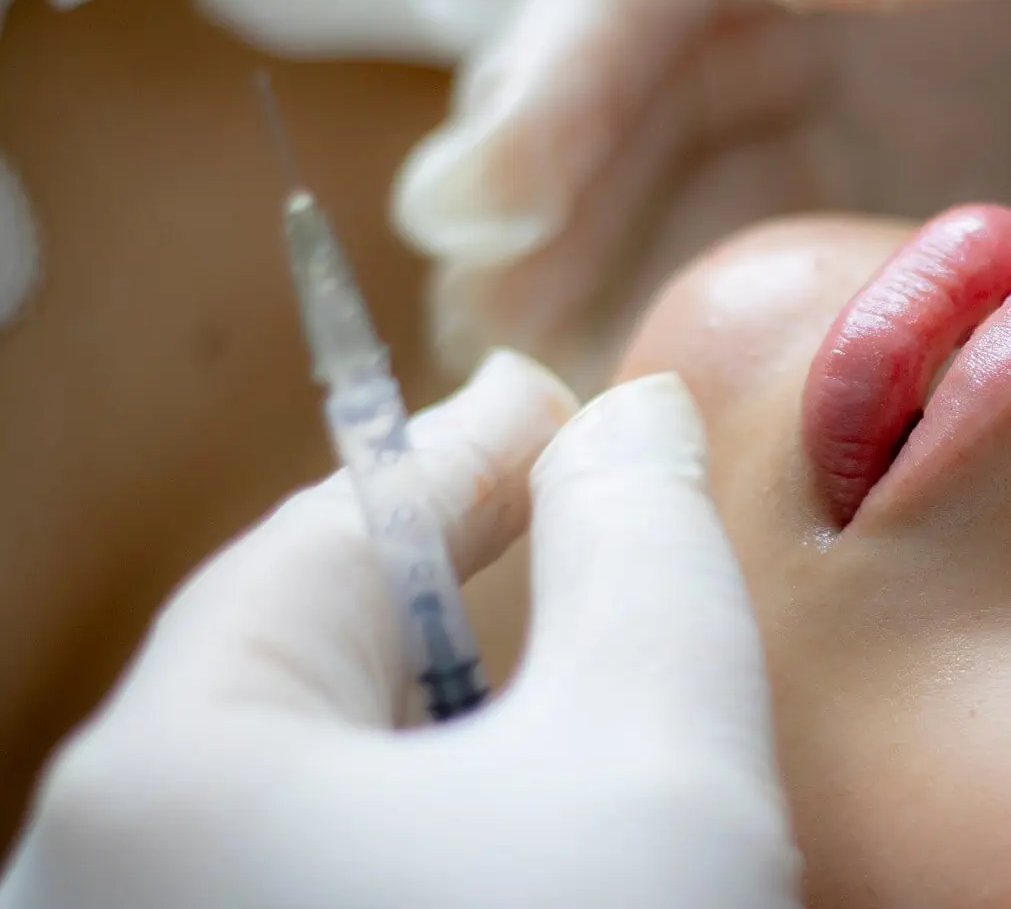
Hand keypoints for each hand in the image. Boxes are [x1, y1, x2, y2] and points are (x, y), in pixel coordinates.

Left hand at [0, 351, 800, 908]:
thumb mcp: (656, 740)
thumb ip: (641, 542)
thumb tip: (627, 420)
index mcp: (165, 781)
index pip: (325, 545)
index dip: (464, 460)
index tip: (551, 403)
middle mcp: (101, 881)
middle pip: (306, 675)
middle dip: (460, 610)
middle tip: (583, 551)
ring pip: (312, 793)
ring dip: (449, 740)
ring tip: (570, 734)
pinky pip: (308, 878)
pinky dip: (421, 842)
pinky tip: (521, 856)